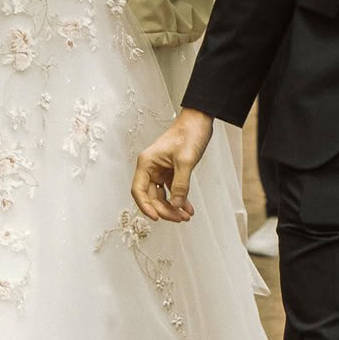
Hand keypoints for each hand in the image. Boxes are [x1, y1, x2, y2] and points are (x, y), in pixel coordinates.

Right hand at [133, 108, 214, 222]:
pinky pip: (172, 190)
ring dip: (173, 207)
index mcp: (147, 163)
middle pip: (151, 196)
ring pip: (162, 196)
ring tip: (185, 216)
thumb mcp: (185, 160)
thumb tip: (175, 205)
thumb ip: (180, 185)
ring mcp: (161, 170)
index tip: (156, 218)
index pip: (139, 191)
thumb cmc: (189, 133)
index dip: (145, 206)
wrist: (199, 120)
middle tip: (179, 218)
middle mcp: (151, 168)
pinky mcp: (171, 171)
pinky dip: (180, 199)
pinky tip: (188, 208)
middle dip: (164, 209)